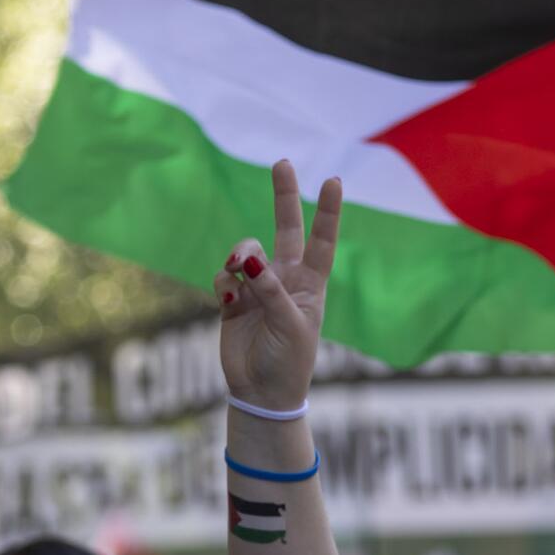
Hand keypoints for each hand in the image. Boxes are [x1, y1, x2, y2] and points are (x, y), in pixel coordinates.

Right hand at [214, 161, 341, 411]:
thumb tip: (248, 261)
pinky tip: (225, 299)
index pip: (322, 241)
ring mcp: (257, 288)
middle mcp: (284, 279)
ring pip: (245, 252)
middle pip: (285, 228)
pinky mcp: (232, 300)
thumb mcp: (289, 324)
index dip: (327, 212)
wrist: (261, 392)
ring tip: (236, 270)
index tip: (333, 180)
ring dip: (239, 254)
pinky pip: (223, 275)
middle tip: (282, 162)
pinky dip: (222, 281)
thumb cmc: (288, 361)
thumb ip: (271, 290)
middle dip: (283, 196)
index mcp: (310, 284)